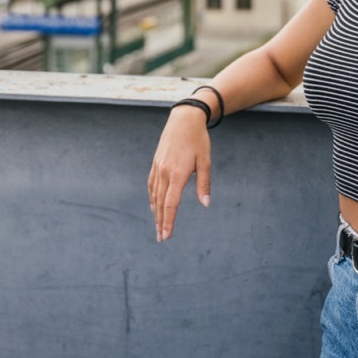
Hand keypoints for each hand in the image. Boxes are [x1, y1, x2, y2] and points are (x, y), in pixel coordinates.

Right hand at [147, 105, 210, 241]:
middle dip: (161, 222)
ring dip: (156, 212)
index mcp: (178, 173)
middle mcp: (165, 172)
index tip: (166, 235)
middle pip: (161, 203)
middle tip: (161, 238)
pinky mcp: (156, 163)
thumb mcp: (205, 161)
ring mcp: (158, 167)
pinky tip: (154, 206)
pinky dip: (152, 198)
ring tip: (158, 227)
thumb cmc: (198, 140)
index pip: (171, 203)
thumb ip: (204, 183)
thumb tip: (205, 204)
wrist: (184, 119)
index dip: (168, 221)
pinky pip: (152, 185)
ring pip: (155, 195)